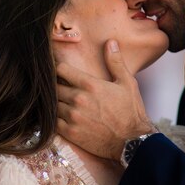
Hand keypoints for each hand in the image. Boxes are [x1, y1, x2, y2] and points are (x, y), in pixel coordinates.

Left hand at [56, 40, 154, 160]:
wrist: (131, 141)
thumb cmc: (131, 111)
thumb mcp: (127, 83)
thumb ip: (115, 62)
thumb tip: (110, 42)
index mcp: (90, 85)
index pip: (62, 70)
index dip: (59, 68)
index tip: (60, 70)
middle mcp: (78, 99)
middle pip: (54, 87)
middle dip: (57, 85)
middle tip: (61, 86)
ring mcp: (73, 117)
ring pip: (52, 104)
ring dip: (55, 102)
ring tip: (61, 101)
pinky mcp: (71, 133)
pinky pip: (53, 121)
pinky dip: (55, 117)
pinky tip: (62, 116)